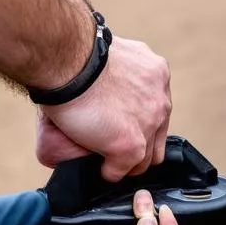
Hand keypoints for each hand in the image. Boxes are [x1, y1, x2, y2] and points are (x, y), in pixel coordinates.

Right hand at [35, 38, 171, 181]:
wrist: (64, 58)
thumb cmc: (74, 52)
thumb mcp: (110, 57)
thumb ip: (119, 75)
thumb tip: (106, 90)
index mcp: (156, 74)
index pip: (157, 110)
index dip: (139, 121)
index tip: (122, 123)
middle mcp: (160, 102)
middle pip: (156, 138)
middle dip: (138, 143)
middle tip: (114, 143)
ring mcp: (148, 126)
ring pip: (143, 160)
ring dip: (124, 162)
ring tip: (105, 158)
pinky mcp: (131, 146)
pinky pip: (120, 171)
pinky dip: (108, 172)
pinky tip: (97, 166)